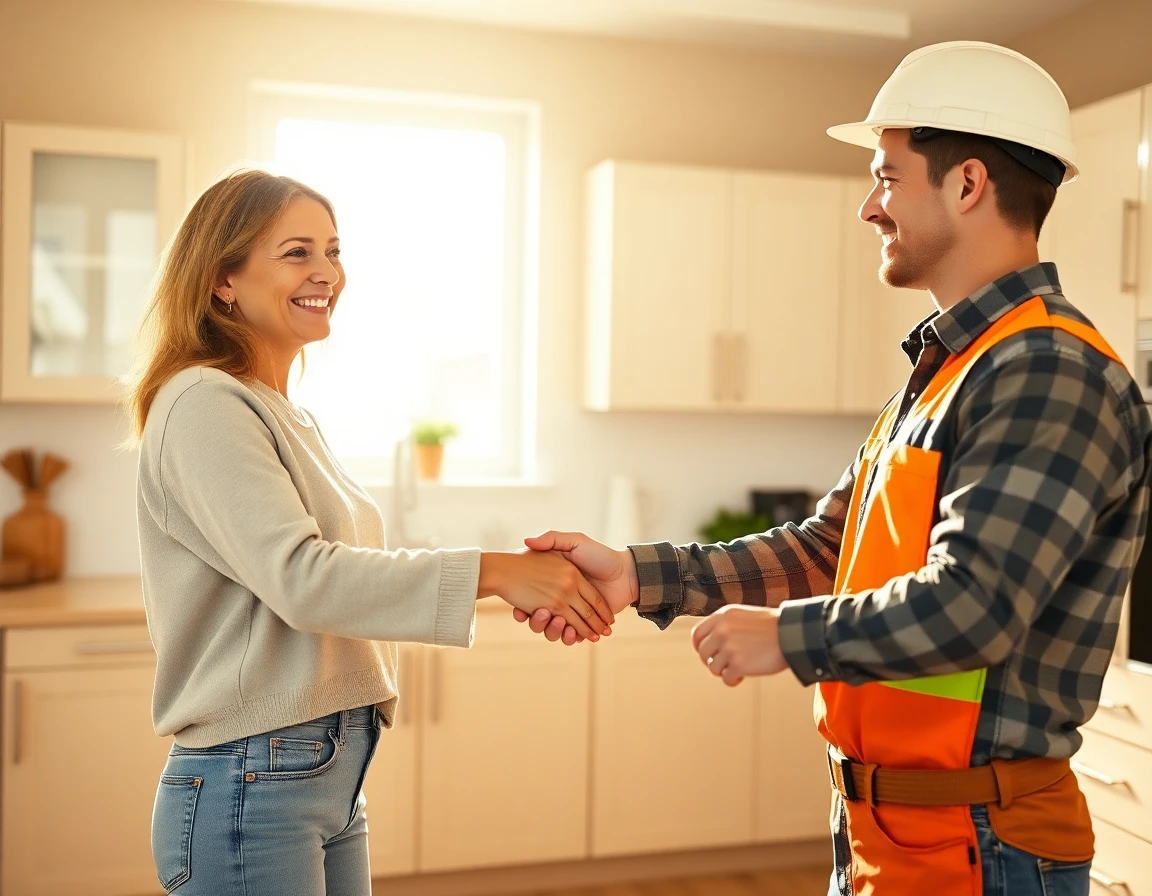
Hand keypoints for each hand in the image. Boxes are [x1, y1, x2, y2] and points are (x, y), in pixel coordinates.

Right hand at [512, 531, 638, 644]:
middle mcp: (562, 600)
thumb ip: (552, 539)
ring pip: (554, 631)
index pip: (533, 598)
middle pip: (540, 618)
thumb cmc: (600, 555)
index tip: (519, 610)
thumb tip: (527, 541)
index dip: (524, 606)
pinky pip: (571, 637)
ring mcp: (573, 615)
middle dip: (538, 621)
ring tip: (560, 622)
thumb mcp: (574, 541)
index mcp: (555, 583)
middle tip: (543, 613)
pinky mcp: (585, 626)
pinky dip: (569, 637)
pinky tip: (572, 632)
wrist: (624, 573)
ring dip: (553, 631)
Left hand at [690, 604, 786, 685]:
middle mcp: (722, 630)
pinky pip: (726, 679)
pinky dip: (733, 680)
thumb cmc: (772, 626)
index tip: (706, 654)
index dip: (700, 647)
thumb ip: (726, 625)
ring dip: (725, 671)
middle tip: (725, 664)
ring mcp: (729, 648)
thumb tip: (712, 642)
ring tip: (739, 668)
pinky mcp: (738, 664)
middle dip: (712, 661)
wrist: (790, 634)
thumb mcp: (743, 616)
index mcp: (722, 616)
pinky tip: (743, 676)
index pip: (697, 634)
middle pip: (703, 653)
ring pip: (713, 668)